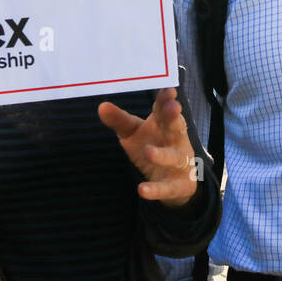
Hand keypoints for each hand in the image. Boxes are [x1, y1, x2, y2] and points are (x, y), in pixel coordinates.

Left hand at [98, 87, 197, 207]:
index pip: (165, 108)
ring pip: (174, 156)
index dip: (167, 99)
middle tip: (172, 108)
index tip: (168, 90)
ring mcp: (179, 161)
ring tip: (148, 152)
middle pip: (177, 127)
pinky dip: (156, 190)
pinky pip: (167, 187)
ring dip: (163, 154)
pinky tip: (142, 190)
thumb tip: (102, 106)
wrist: (172, 181)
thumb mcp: (133, 133)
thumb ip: (120, 121)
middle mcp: (175, 139)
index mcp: (164, 123)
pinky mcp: (177, 185)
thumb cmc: (152, 146)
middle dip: (174, 118)